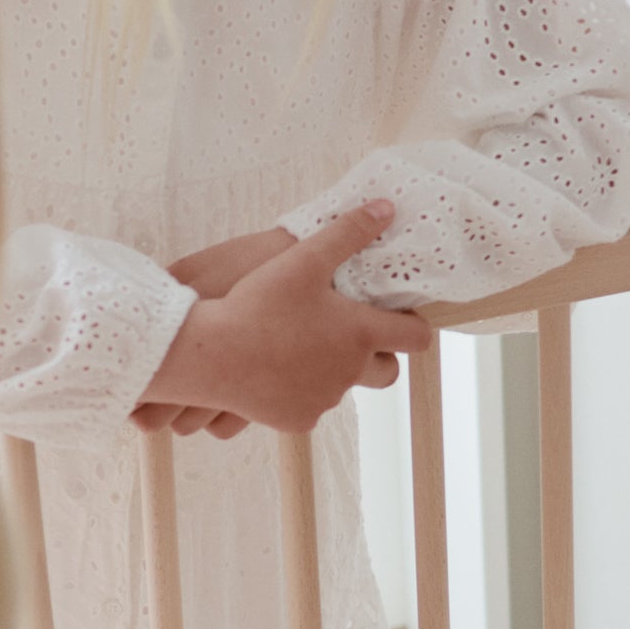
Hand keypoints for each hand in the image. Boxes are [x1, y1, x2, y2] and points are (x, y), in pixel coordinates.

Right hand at [136, 201, 432, 436]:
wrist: (212, 354)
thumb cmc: (258, 303)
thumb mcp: (304, 259)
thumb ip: (349, 232)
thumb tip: (388, 207)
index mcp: (360, 334)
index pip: (416, 338)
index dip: (414, 325)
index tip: (398, 315)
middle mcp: (349, 372)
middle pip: (388, 373)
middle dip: (379, 354)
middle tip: (352, 332)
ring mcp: (324, 400)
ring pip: (343, 386)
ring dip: (333, 368)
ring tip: (300, 343)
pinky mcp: (298, 420)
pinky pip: (309, 405)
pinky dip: (300, 389)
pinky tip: (276, 368)